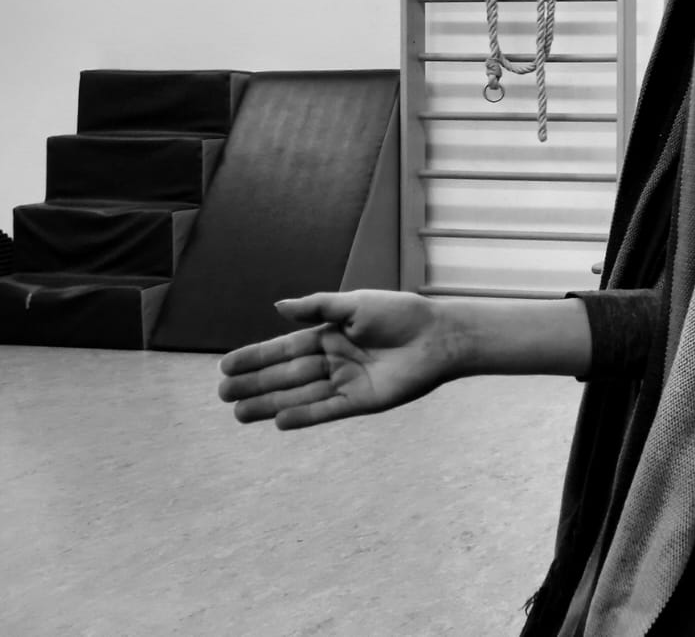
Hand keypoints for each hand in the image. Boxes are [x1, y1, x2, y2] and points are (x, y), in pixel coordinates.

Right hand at [217, 290, 457, 429]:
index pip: (284, 349)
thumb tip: (277, 307)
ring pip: (300, 395)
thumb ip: (317, 307)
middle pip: (287, 375)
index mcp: (330, 335)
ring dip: (270, 404)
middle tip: (223, 395)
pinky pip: (326, 410)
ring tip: (238, 413)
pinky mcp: (362, 401)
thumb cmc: (401, 314)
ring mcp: (346, 382)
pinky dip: (303, 416)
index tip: (225, 367)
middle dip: (255, 384)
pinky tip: (278, 421)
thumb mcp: (355, 305)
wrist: (439, 336)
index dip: (255, 358)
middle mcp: (334, 361)